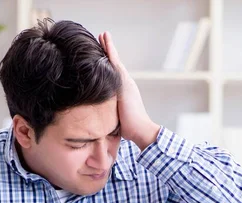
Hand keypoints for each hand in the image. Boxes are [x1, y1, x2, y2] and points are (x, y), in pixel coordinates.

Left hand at [99, 31, 160, 150]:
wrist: (141, 130)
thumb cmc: (129, 128)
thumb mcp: (116, 116)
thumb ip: (110, 110)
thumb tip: (100, 116)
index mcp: (124, 91)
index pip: (114, 74)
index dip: (108, 62)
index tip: (102, 52)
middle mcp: (126, 84)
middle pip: (115, 63)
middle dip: (108, 50)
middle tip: (102, 36)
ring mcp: (126, 82)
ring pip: (115, 61)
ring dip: (109, 47)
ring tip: (103, 35)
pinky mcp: (124, 82)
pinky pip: (115, 63)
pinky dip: (110, 52)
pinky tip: (105, 41)